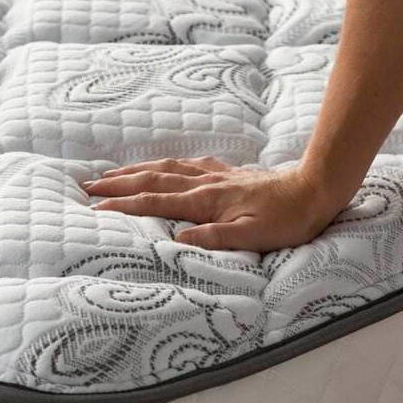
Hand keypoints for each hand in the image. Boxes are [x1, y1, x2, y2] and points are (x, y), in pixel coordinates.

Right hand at [82, 157, 342, 251]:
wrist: (315, 189)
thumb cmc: (287, 220)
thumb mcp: (253, 237)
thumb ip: (215, 238)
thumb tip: (180, 238)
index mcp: (206, 201)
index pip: (155, 203)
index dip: (123, 207)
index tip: (95, 210)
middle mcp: (205, 184)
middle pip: (151, 180)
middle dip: (117, 184)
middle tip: (87, 186)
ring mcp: (215, 175)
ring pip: (165, 168)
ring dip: (134, 171)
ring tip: (110, 174)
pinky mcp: (226, 173)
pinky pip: (184, 165)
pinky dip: (162, 165)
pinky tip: (159, 166)